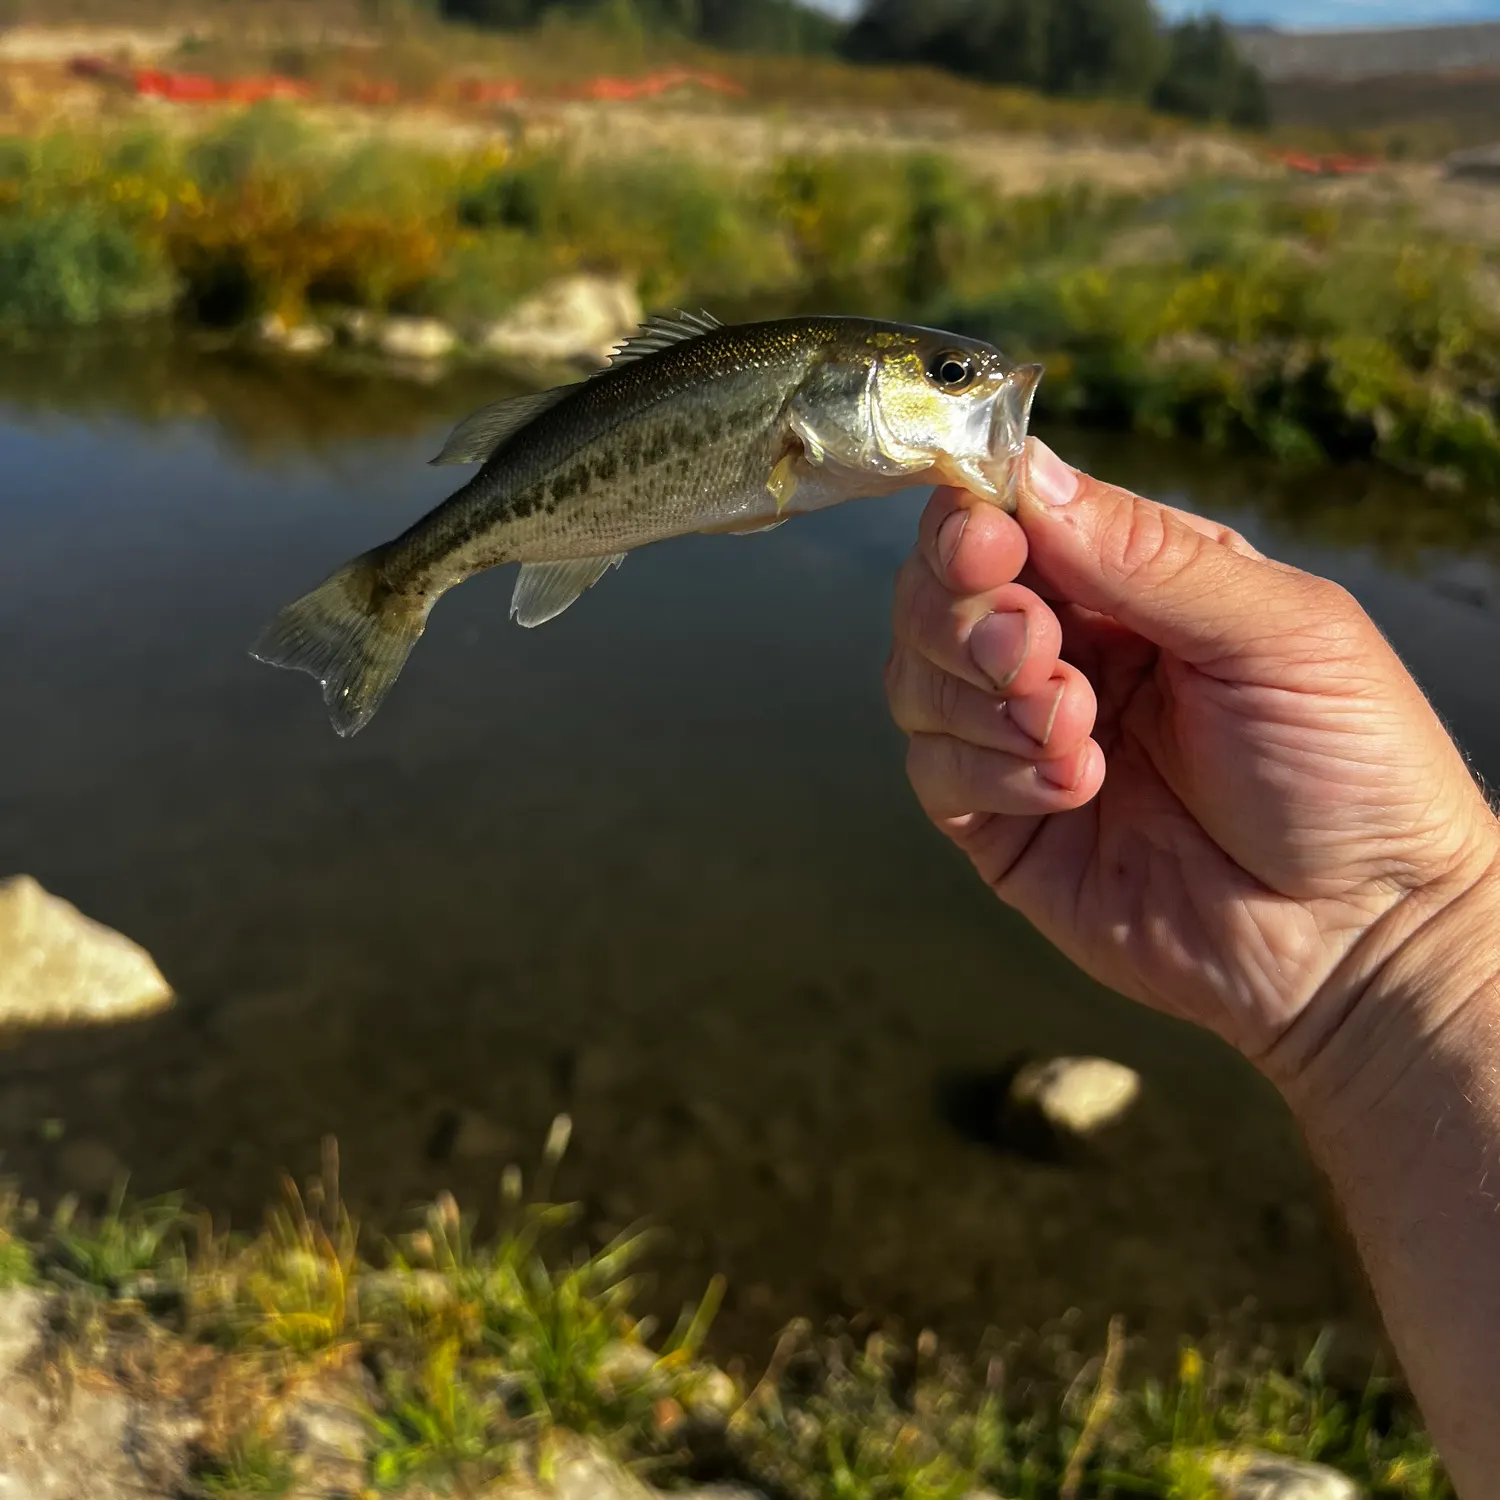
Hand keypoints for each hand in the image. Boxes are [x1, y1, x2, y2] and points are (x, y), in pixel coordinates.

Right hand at [885, 439, 1499, 1075]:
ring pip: (916, 680)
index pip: (1006, 521)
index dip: (973, 525)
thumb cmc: (1352, 769)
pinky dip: (989, 771)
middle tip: (1041, 654)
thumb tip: (1027, 469)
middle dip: (971, 617)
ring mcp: (1022, 741)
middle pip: (936, 597)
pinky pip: (934, 773)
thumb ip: (1147, 554)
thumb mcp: (1278, 631)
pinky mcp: (1001, 826)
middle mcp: (1064, 652)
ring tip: (1078, 733)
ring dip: (984, 699)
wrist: (1358, 938)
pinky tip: (1075, 788)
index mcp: (1129, 584)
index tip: (988, 545)